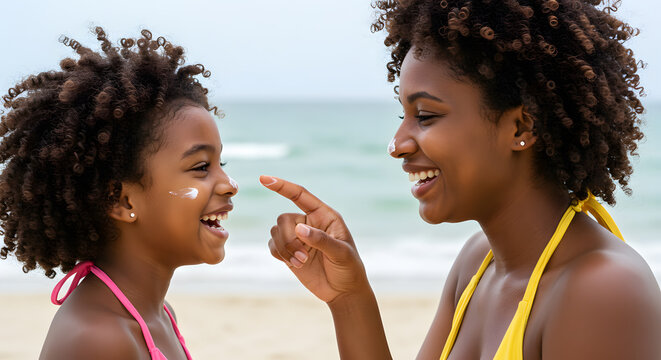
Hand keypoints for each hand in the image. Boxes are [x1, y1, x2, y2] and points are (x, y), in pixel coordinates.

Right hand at [261, 175, 370, 302]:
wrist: (343, 291)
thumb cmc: (348, 269)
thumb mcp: (341, 254)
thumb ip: (321, 240)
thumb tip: (299, 229)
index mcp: (325, 215)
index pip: (300, 195)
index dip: (282, 186)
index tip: (264, 179)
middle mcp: (309, 222)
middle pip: (284, 218)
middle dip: (289, 239)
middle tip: (303, 256)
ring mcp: (298, 237)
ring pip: (276, 231)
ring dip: (285, 249)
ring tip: (301, 262)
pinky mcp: (289, 251)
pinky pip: (273, 245)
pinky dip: (279, 254)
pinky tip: (294, 264)